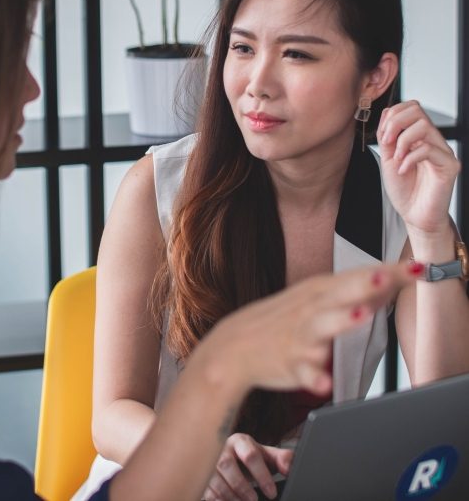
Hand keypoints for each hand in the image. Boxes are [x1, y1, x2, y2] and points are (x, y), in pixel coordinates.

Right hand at [202, 434, 291, 500]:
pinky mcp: (202, 475)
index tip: (271, 492)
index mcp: (240, 441)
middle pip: (227, 465)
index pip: (250, 455)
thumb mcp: (267, 455)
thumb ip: (282, 459)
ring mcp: (209, 461)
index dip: (262, 475)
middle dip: (242, 486)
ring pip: (214, 478)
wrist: (230, 456)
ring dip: (230, 495)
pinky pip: (205, 488)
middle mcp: (222, 448)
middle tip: (254, 499)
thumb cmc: (249, 457)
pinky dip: (217, 499)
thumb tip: (290, 468)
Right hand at [212, 261, 421, 397]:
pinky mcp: (290, 364)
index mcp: (317, 292)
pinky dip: (313, 377)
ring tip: (360, 315)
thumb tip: (391, 282)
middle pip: (339, 294)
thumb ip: (351, 293)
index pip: (357, 277)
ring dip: (340, 321)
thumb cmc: (279, 321)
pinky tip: (323, 382)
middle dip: (363, 285)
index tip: (417, 268)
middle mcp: (309, 309)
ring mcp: (299, 336)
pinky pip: (303, 373)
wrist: (234, 346)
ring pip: (321, 328)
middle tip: (386, 277)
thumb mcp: (312, 299)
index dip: (387, 273)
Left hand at [376, 101, 459, 235]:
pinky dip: (409, 158)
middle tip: (387, 143)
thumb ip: (387, 137)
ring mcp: (443, 151)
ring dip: (402, 141)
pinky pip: (429, 149)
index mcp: (419, 136)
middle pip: (418, 109)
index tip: (382, 136)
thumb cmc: (404, 189)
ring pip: (424, 126)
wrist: (414, 215)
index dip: (393, 115)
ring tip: (396, 159)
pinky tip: (403, 170)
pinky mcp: (450, 165)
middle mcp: (433, 140)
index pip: (411, 107)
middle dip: (395, 123)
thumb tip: (388, 113)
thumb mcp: (388, 158)